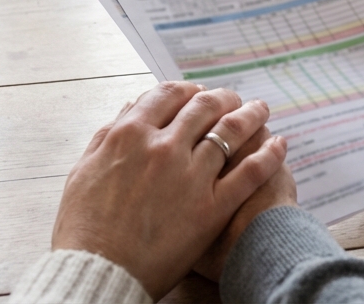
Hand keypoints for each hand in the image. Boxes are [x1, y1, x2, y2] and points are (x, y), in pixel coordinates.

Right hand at [51, 82, 287, 298]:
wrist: (99, 273)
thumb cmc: (84, 230)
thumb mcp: (84, 172)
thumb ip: (107, 138)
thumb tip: (128, 111)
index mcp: (130, 134)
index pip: (166, 95)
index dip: (186, 89)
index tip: (196, 91)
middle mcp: (163, 146)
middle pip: (203, 107)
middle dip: (223, 97)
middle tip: (233, 98)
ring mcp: (191, 175)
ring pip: (231, 132)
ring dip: (251, 115)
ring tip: (261, 110)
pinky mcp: (212, 207)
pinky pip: (250, 172)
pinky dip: (269, 154)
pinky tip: (280, 145)